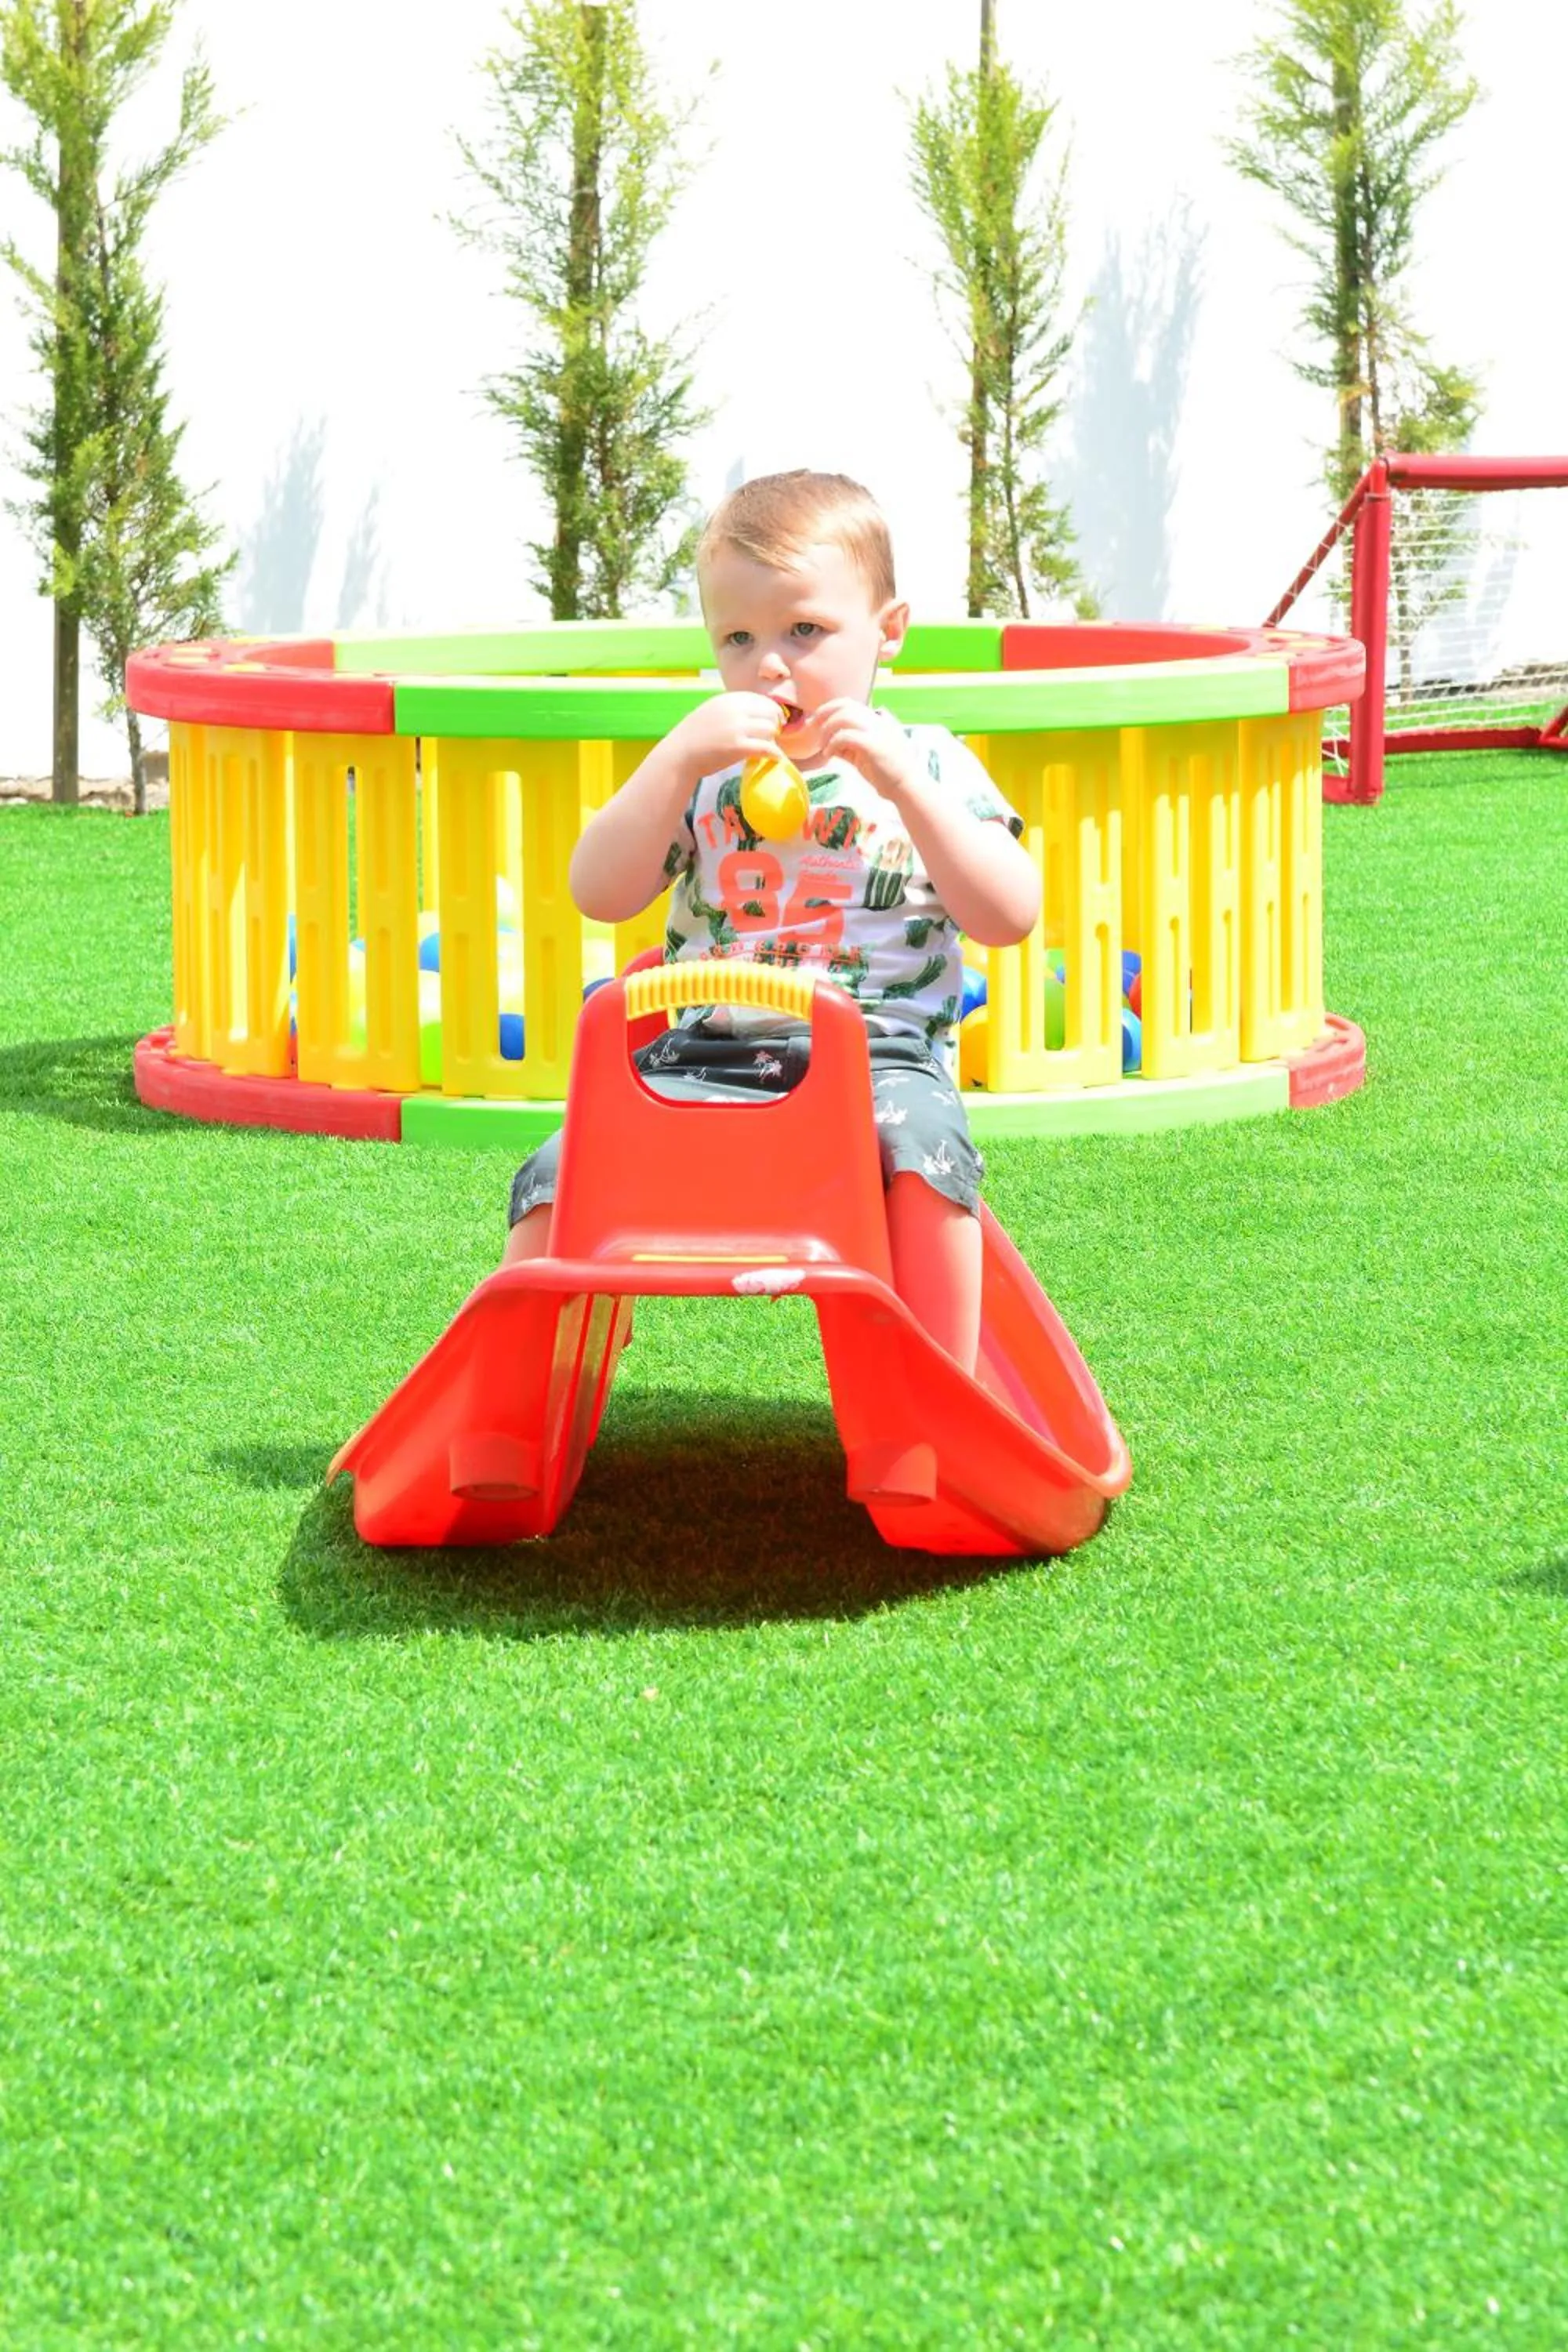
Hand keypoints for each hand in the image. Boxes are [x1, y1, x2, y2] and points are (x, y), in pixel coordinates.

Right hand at [668, 691, 784, 780]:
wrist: (679, 755)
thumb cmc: (694, 737)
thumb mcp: (712, 711)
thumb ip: (732, 709)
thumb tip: (756, 712)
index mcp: (728, 699)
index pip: (761, 700)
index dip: (771, 711)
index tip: (773, 721)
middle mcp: (734, 709)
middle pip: (770, 713)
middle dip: (775, 724)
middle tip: (773, 736)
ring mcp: (737, 727)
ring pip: (771, 729)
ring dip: (773, 739)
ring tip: (768, 747)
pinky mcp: (739, 747)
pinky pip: (768, 748)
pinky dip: (775, 754)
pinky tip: (775, 758)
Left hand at [812, 699, 921, 800]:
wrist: (907, 786)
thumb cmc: (888, 774)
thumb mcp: (866, 755)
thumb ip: (850, 746)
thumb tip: (831, 743)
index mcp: (877, 721)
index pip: (850, 704)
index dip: (830, 709)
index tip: (817, 721)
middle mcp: (877, 721)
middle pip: (845, 705)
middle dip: (824, 713)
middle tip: (811, 728)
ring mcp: (876, 731)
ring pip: (843, 717)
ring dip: (827, 729)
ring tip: (823, 745)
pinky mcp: (872, 744)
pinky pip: (845, 736)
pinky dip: (832, 744)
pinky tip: (829, 755)